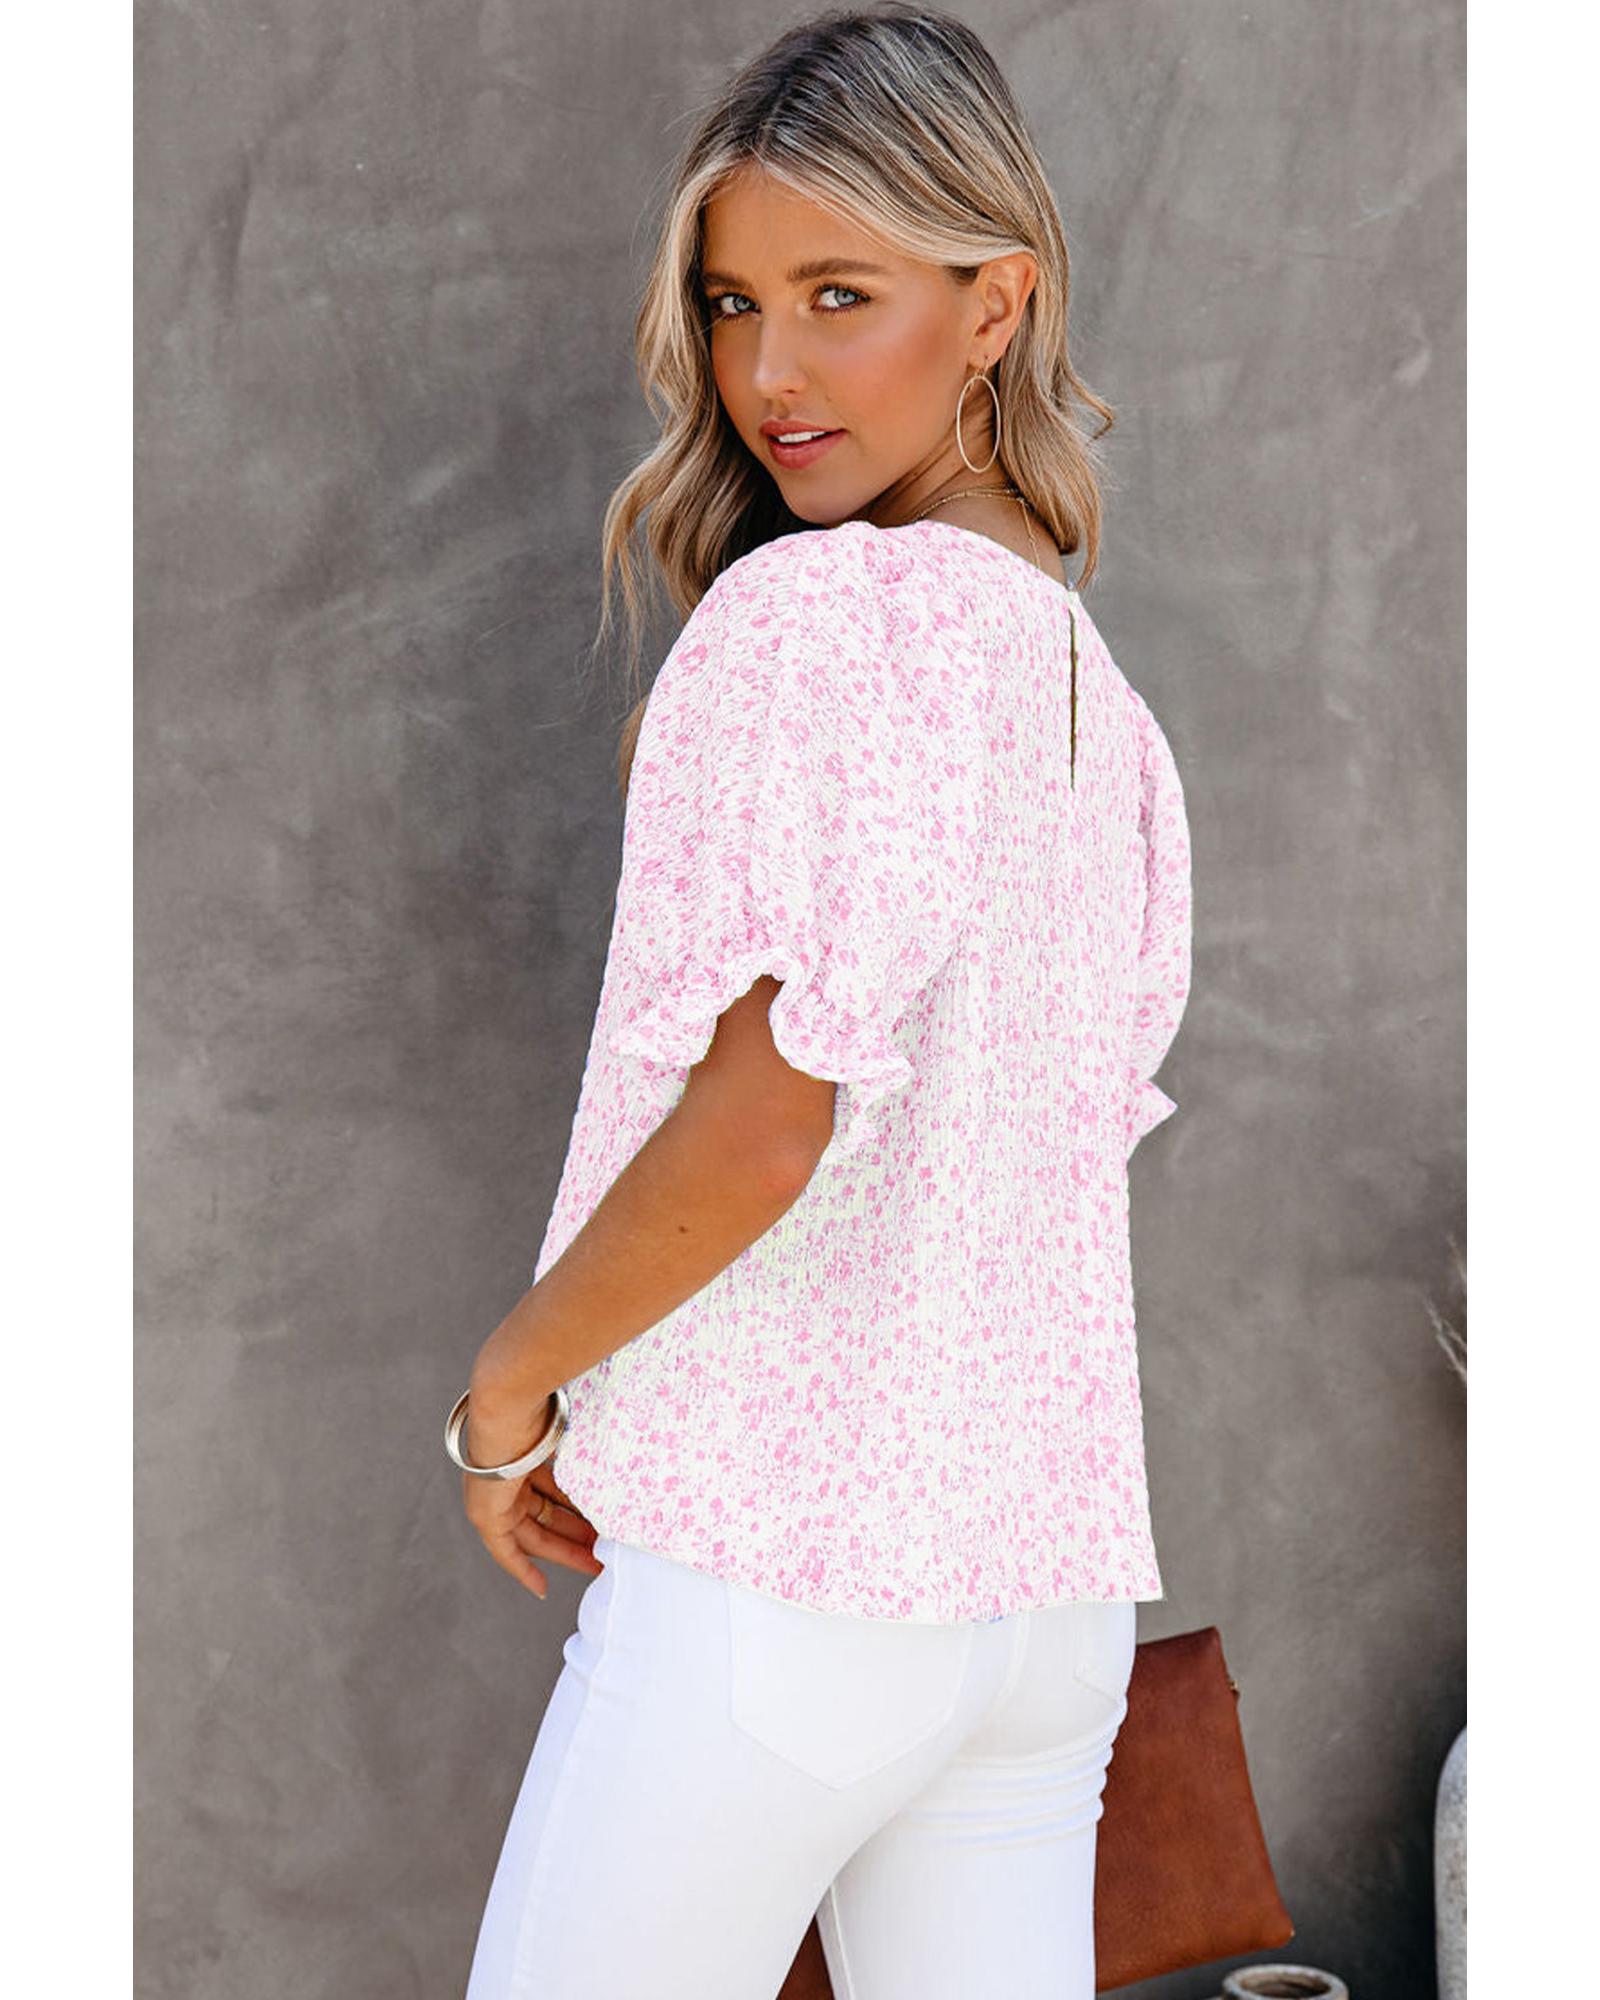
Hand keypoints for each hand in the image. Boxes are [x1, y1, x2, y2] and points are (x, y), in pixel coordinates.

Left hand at [459, 1391, 605, 1598]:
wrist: (511, 1407)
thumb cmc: (543, 1411)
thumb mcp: (570, 1441)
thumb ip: (586, 1460)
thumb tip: (621, 1472)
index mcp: (527, 1456)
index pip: (552, 1490)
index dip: (573, 1509)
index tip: (594, 1526)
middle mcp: (508, 1478)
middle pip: (547, 1516)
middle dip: (577, 1535)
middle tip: (604, 1550)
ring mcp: (494, 1497)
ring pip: (534, 1533)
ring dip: (563, 1550)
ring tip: (595, 1563)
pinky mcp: (485, 1515)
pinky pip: (505, 1550)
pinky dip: (523, 1569)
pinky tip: (541, 1587)